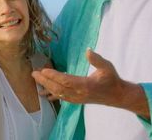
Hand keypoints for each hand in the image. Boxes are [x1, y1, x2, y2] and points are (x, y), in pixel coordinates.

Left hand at [32, 49, 149, 118]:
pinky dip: (51, 94)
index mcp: (85, 85)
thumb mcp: (107, 67)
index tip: (44, 70)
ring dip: (46, 87)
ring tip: (36, 80)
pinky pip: (61, 98)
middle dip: (45, 81)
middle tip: (34, 73)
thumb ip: (97, 59)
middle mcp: (79, 94)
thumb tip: (88, 50)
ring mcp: (77, 99)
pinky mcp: (76, 100)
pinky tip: (43, 93)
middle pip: (58, 88)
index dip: (54, 76)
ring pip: (58, 94)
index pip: (66, 80)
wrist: (117, 96)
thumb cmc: (111, 79)